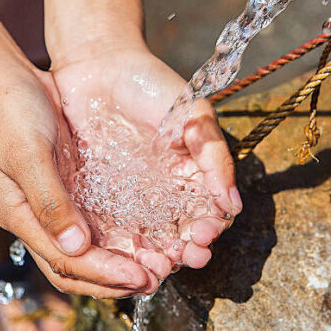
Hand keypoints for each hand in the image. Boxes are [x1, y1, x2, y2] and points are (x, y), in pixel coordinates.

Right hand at [0, 66, 159, 297]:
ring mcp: (53, 204)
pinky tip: (143, 237)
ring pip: (86, 250)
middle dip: (112, 280)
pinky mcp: (69, 188)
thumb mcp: (29, 155)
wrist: (7, 80)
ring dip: (118, 263)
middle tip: (154, 280)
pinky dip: (117, 236)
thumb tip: (76, 247)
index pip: (63, 261)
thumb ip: (50, 201)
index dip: (101, 273)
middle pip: (75, 266)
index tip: (136, 276)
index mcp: (19, 215)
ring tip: (154, 267)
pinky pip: (94, 222)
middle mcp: (36, 217)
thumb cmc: (11, 112)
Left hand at [52, 44, 241, 278]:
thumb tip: (233, 204)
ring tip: (155, 265)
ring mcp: (130, 198)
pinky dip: (119, 248)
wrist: (98, 64)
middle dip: (184, 253)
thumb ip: (214, 157)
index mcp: (191, 176)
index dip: (210, 230)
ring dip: (153, 258)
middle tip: (182, 258)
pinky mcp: (97, 198)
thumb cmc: (151, 85)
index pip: (208, 215)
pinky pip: (110, 230)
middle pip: (179, 236)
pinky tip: (122, 254)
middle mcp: (163, 193)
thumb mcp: (192, 115)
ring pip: (146, 240)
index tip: (205, 234)